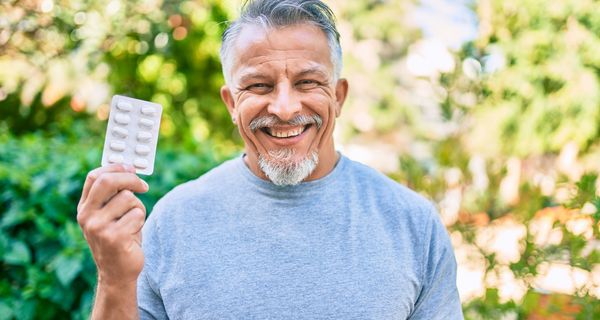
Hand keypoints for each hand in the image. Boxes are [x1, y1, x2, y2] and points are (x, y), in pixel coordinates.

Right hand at [77, 164, 148, 286]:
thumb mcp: (110, 215)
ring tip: (132, 223)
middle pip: (108, 181)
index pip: (94, 177)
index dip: (114, 167)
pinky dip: (141, 221)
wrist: (117, 273)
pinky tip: (134, 234)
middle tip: (144, 186)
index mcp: (84, 208)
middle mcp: (87, 216)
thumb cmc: (119, 239)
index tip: (131, 167)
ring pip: (128, 198)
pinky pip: (137, 214)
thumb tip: (130, 169)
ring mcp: (98, 227)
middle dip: (131, 179)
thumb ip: (114, 195)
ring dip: (138, 208)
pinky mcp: (114, 236)